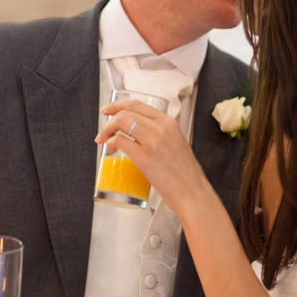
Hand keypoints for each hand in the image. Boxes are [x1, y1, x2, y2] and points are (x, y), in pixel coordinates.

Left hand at [97, 99, 208, 213]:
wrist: (192, 192)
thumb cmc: (185, 174)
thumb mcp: (176, 143)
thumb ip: (161, 134)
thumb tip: (140, 133)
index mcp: (169, 123)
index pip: (138, 105)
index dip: (118, 105)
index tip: (109, 110)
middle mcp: (161, 128)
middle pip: (127, 112)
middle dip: (109, 119)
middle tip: (104, 130)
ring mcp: (152, 141)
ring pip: (121, 122)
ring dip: (107, 130)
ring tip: (105, 141)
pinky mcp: (144, 157)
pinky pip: (120, 141)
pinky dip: (111, 143)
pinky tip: (111, 149)